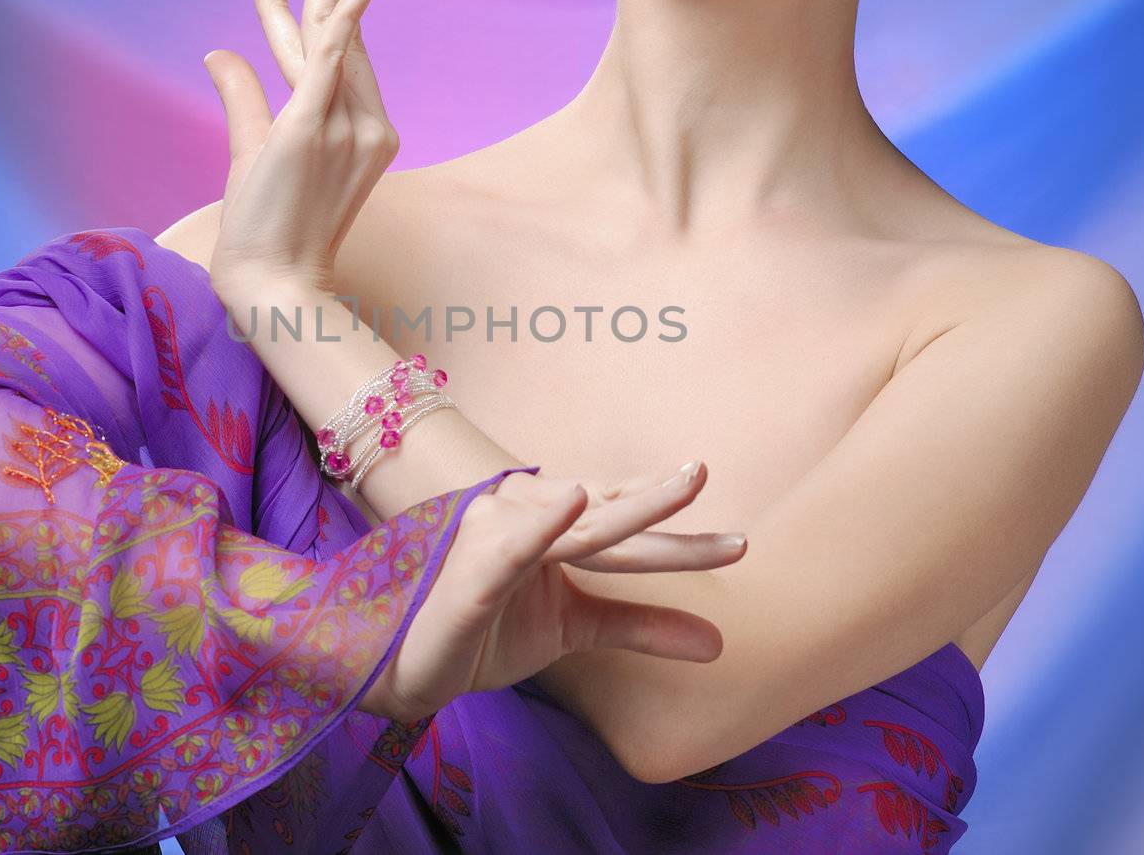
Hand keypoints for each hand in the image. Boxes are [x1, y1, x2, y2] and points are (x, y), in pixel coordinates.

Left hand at [201, 0, 393, 303]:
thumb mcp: (254, 150)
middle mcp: (365, 125)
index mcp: (362, 131)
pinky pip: (330, 64)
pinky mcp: (312, 131)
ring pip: (331, 38)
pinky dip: (341, 20)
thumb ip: (243, 96)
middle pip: (347, 36)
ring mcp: (345, 128)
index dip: (336, 5)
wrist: (272, 280)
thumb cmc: (266, 229)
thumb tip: (218, 53)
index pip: (346, 54)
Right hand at [362, 460, 747, 721]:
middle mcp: (527, 523)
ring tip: (676, 488)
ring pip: (574, 530)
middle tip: (704, 475)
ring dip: (628, 510)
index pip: (619, 518)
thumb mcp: (574, 627)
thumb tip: (720, 642)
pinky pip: (512, 548)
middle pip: (607, 520)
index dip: (665, 512)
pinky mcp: (471, 578)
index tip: (734, 531)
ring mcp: (497, 544)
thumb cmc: (486, 631)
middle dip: (658, 502)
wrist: (408, 668)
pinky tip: (573, 500)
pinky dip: (542, 526)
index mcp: (553, 531)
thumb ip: (640, 626)